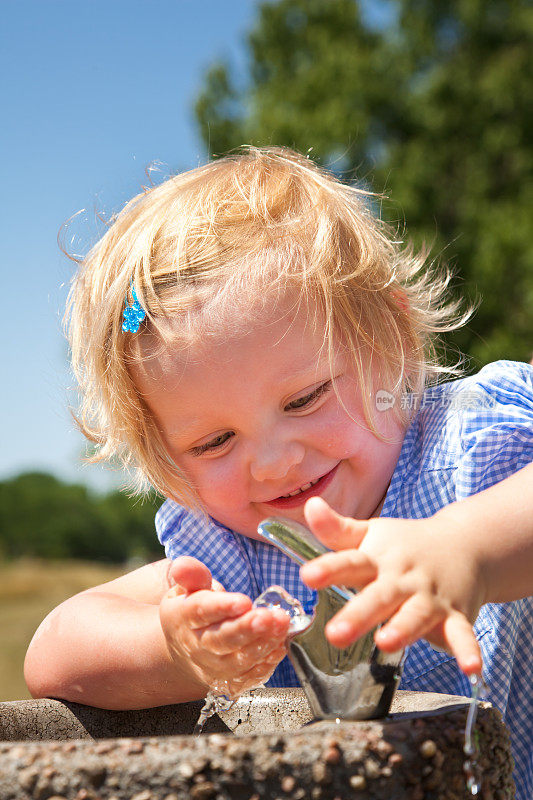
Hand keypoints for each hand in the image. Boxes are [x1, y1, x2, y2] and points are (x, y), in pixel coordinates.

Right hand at [159, 557, 289, 695]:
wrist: (185, 648)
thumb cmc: (192, 610)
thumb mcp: (187, 587)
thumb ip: (191, 575)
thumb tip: (183, 566)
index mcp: (184, 617)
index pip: (200, 611)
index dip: (222, 607)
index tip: (244, 601)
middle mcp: (196, 645)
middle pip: (221, 640)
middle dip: (246, 629)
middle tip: (268, 617)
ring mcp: (213, 666)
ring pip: (237, 661)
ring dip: (262, 644)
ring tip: (282, 625)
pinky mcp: (229, 681)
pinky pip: (249, 676)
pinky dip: (266, 663)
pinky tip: (280, 646)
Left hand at [300, 497, 484, 674]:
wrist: (465, 544)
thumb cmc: (406, 544)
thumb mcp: (371, 534)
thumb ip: (337, 529)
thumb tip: (310, 505)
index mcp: (378, 560)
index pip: (351, 563)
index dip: (329, 569)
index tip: (307, 576)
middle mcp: (403, 579)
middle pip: (380, 596)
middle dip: (358, 614)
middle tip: (335, 633)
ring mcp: (430, 598)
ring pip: (416, 615)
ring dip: (403, 629)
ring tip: (386, 642)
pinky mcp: (456, 615)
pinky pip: (463, 634)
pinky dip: (469, 651)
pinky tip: (471, 668)